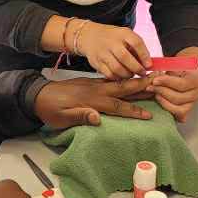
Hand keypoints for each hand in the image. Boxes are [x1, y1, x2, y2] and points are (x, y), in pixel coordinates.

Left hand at [34, 76, 153, 127]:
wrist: (38, 95)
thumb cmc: (51, 109)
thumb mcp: (62, 117)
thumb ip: (79, 116)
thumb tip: (97, 118)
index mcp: (92, 100)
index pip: (117, 106)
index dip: (133, 111)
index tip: (149, 114)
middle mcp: (96, 91)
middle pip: (123, 89)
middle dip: (141, 87)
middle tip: (159, 83)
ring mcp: (94, 85)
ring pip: (119, 83)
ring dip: (135, 81)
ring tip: (150, 79)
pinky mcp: (90, 84)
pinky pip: (111, 81)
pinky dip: (122, 80)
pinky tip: (129, 79)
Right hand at [76, 21, 151, 78]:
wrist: (90, 36)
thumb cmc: (113, 38)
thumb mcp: (125, 36)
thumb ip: (136, 48)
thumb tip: (148, 64)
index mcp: (123, 33)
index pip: (136, 43)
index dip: (144, 55)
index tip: (149, 65)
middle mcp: (111, 42)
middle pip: (125, 58)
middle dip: (136, 68)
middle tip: (142, 73)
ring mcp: (102, 52)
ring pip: (117, 68)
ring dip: (127, 74)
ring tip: (131, 74)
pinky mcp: (96, 62)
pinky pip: (109, 74)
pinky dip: (117, 78)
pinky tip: (121, 76)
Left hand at [147, 48, 197, 121]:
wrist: (187, 71)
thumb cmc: (180, 67)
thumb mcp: (175, 64)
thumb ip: (166, 70)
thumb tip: (153, 78)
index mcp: (197, 79)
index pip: (182, 84)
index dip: (166, 83)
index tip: (155, 80)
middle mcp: (197, 92)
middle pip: (178, 98)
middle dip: (161, 92)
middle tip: (151, 87)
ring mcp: (193, 103)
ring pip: (178, 108)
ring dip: (163, 101)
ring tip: (155, 94)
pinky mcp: (187, 110)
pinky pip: (179, 115)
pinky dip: (168, 109)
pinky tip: (160, 101)